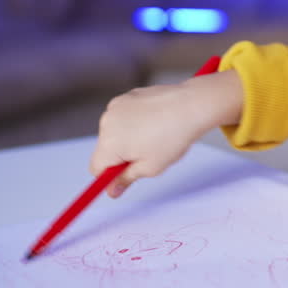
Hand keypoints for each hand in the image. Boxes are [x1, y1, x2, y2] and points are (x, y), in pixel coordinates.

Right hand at [89, 69, 243, 196]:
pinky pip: (123, 116)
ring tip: (155, 135)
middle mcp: (107, 123)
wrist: (192, 105)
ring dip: (127, 137)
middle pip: (105, 149)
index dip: (109, 176)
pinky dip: (134, 121)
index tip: (126, 176)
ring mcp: (116, 106)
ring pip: (114, 132)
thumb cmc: (173, 137)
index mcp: (109, 143)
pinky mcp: (127, 96)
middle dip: (121, 156)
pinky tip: (155, 120)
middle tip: (148, 153)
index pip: (96, 168)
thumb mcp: (150, 167)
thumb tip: (111, 191)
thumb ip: (125, 179)